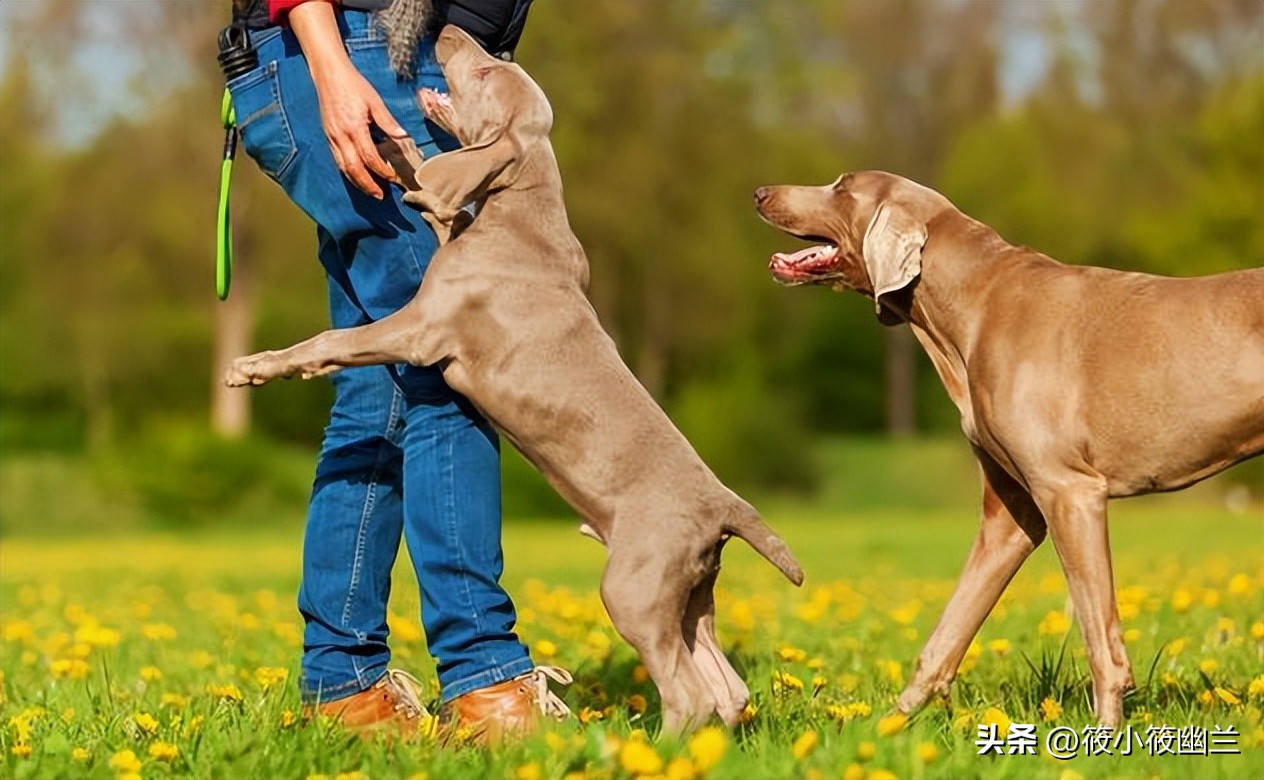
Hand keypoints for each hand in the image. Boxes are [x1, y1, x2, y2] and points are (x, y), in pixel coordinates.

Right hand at [289, 0, 406, 198]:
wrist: (329, 74)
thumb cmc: (353, 84)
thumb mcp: (375, 101)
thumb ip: (388, 121)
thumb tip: (403, 136)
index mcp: (354, 127)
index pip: (369, 156)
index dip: (382, 170)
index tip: (393, 178)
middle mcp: (341, 135)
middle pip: (353, 168)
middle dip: (367, 184)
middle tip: (380, 195)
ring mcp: (332, 137)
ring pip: (343, 167)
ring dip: (357, 182)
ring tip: (370, 190)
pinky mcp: (328, 136)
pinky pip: (337, 159)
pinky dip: (347, 171)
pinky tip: (357, 175)